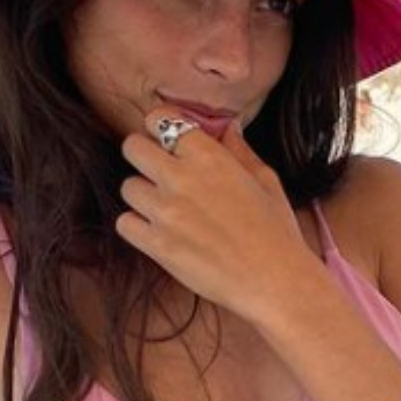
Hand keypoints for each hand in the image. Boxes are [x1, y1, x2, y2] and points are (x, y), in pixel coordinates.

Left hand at [114, 109, 316, 319]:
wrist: (274, 280)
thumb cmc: (276, 231)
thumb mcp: (266, 180)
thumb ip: (240, 150)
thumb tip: (228, 127)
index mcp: (210, 157)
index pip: (161, 119)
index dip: (160, 125)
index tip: (167, 138)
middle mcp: (182, 179)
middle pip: (132, 147)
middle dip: (143, 153)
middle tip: (157, 168)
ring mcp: (165, 212)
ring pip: (127, 187)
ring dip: (142, 193)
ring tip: (164, 206)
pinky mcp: (156, 244)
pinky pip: (124, 223)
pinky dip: (137, 226)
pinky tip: (157, 230)